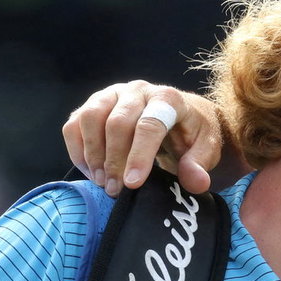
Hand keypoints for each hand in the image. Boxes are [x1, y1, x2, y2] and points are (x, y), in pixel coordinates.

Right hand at [63, 79, 225, 196]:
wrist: (179, 116)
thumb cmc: (192, 134)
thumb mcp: (207, 148)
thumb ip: (200, 164)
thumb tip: (195, 183)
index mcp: (167, 98)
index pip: (149, 125)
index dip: (139, 155)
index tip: (133, 183)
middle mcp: (138, 90)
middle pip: (117, 123)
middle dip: (114, 161)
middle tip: (117, 190)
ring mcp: (112, 94)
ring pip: (90, 119)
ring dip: (93, 155)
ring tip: (104, 182)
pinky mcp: (94, 105)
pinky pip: (74, 124)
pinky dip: (77, 151)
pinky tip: (92, 173)